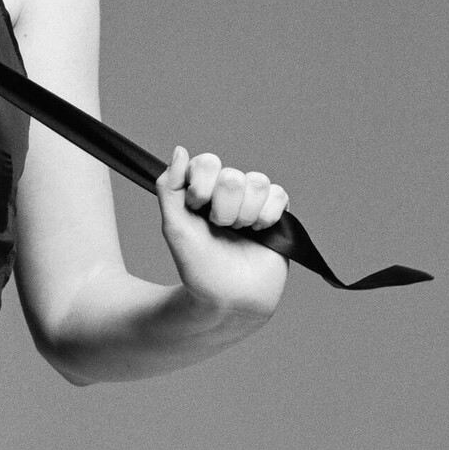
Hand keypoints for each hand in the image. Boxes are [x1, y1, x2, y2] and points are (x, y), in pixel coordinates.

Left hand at [155, 146, 289, 317]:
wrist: (230, 299)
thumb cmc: (199, 268)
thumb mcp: (174, 228)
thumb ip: (169, 187)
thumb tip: (179, 150)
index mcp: (201, 191)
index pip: (206, 163)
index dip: (201, 186)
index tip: (197, 210)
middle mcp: (226, 193)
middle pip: (232, 176)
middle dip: (224, 209)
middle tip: (221, 229)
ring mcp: (252, 202)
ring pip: (258, 182)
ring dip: (246, 214)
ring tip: (240, 233)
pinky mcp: (276, 213)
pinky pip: (279, 194)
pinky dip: (268, 216)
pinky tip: (260, 232)